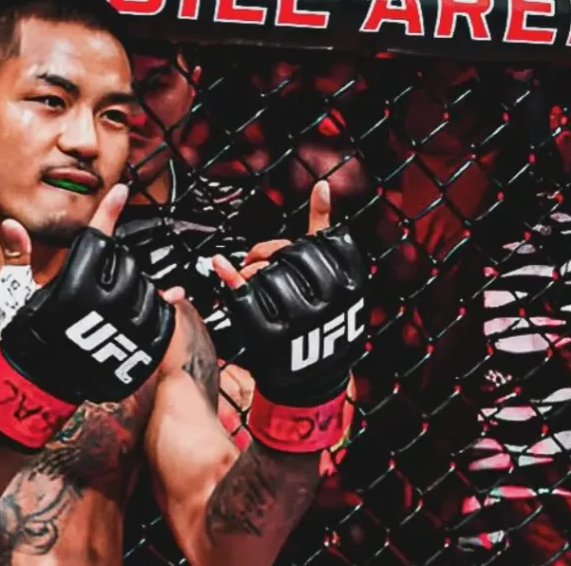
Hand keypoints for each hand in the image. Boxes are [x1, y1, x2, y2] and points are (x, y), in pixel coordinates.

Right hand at [0, 185, 175, 452]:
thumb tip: (12, 224)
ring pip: (146, 287)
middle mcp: (103, 303)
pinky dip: (155, 309)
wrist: (39, 383)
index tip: (121, 190)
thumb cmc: (28, 335)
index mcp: (74, 284)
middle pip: (125, 261)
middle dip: (115, 264)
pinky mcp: (142, 346)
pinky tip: (138, 312)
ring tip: (113, 302)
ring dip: (135, 287)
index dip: (108, 210)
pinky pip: (161, 315)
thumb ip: (19, 257)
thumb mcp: (18, 294)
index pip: (97, 237)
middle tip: (99, 280)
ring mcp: (126, 326)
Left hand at [212, 181, 367, 453]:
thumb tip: (322, 186)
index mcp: (350, 283)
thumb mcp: (336, 280)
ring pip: (267, 274)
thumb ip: (326, 234)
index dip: (296, 246)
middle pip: (288, 255)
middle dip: (268, 256)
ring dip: (252, 274)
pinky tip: (220, 264)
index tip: (290, 257)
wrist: (311, 383)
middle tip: (261, 269)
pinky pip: (246, 298)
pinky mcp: (273, 337)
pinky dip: (230, 279)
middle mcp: (329, 301)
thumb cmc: (320, 323)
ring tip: (255, 287)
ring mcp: (302, 319)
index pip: (317, 241)